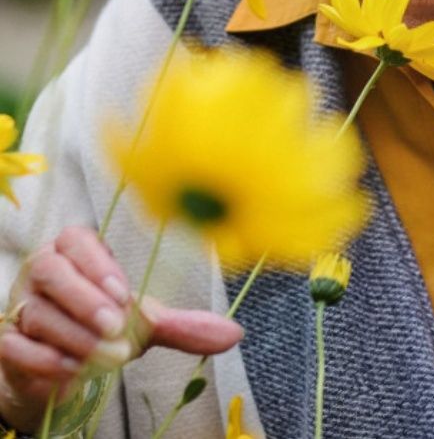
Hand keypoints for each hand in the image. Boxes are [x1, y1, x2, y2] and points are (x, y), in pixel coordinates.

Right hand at [0, 226, 243, 432]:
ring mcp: (19, 308)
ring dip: (77, 336)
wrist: (63, 370)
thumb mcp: (145, 323)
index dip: (97, 262)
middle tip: (117, 325)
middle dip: (86, 299)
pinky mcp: (6, 344)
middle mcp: (42, 274)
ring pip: (39, 313)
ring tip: (110, 355)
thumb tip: (235, 334)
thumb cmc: (104, 329)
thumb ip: (183, 325)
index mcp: (75, 254)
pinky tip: (73, 371)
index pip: (76, 239)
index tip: (124, 290)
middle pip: (52, 271)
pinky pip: (16, 346)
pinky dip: (46, 359)